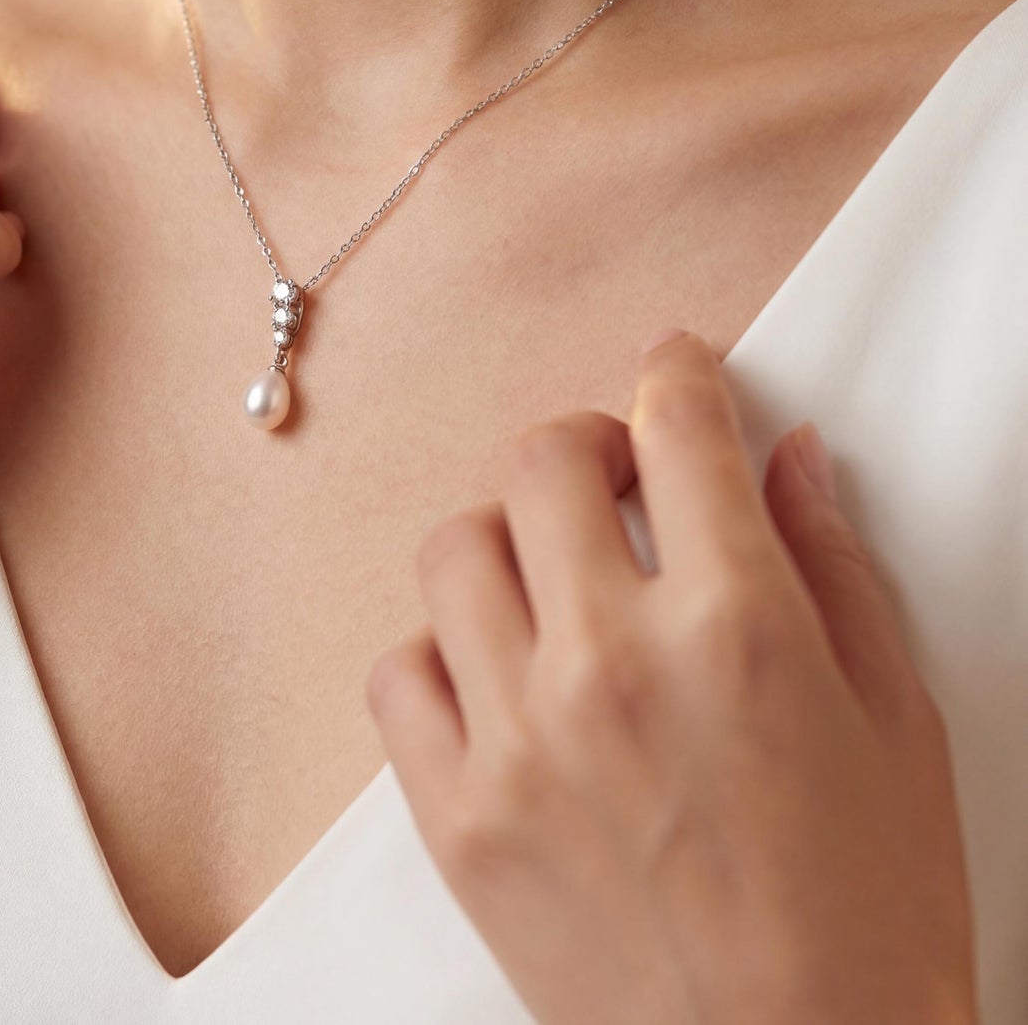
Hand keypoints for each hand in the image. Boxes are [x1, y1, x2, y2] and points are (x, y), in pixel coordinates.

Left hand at [367, 329, 975, 1024]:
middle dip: (586, 445)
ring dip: (508, 542)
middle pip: (543, 459)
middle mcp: (613, 664)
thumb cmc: (869, 922)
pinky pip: (397, 671)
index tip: (673, 374)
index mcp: (739, 629)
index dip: (674, 375)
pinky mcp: (456, 814)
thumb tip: (788, 459)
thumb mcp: (899, 727)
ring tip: (553, 584)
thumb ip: (837, 569)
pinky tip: (497, 679)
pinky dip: (441, 653)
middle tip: (617, 481)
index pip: (678, 429)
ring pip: (455, 550)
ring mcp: (519, 739)